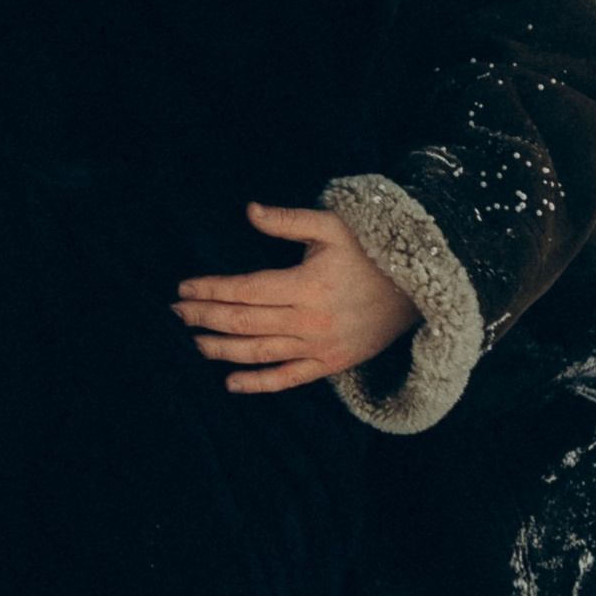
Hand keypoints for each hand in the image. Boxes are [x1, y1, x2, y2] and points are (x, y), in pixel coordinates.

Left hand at [174, 204, 420, 394]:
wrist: (419, 289)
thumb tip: (249, 211)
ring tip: (194, 342)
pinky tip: (230, 383)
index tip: (183, 287)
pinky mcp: (330, 364)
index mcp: (308, 284)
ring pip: (260, 353)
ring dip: (221, 349)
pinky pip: (287, 379)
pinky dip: (257, 384)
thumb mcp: (332, 227)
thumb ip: (289, 221)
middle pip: (244, 322)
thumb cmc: (371, 252)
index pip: (246, 289)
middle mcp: (310, 319)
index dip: (211, 289)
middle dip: (205, 317)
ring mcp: (320, 346)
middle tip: (176, 313)